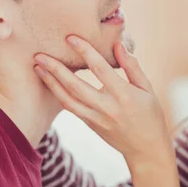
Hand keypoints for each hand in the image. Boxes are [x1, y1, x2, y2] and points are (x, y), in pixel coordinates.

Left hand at [34, 36, 179, 186]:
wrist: (145, 148)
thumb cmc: (150, 114)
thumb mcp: (147, 89)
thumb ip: (132, 66)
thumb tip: (117, 44)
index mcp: (124, 94)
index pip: (100, 69)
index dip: (85, 52)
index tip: (70, 38)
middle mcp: (107, 107)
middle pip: (75, 85)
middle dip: (55, 68)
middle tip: (39, 54)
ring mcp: (95, 118)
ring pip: (67, 99)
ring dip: (50, 82)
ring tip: (37, 66)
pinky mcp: (89, 124)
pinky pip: (69, 107)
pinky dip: (57, 93)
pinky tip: (48, 81)